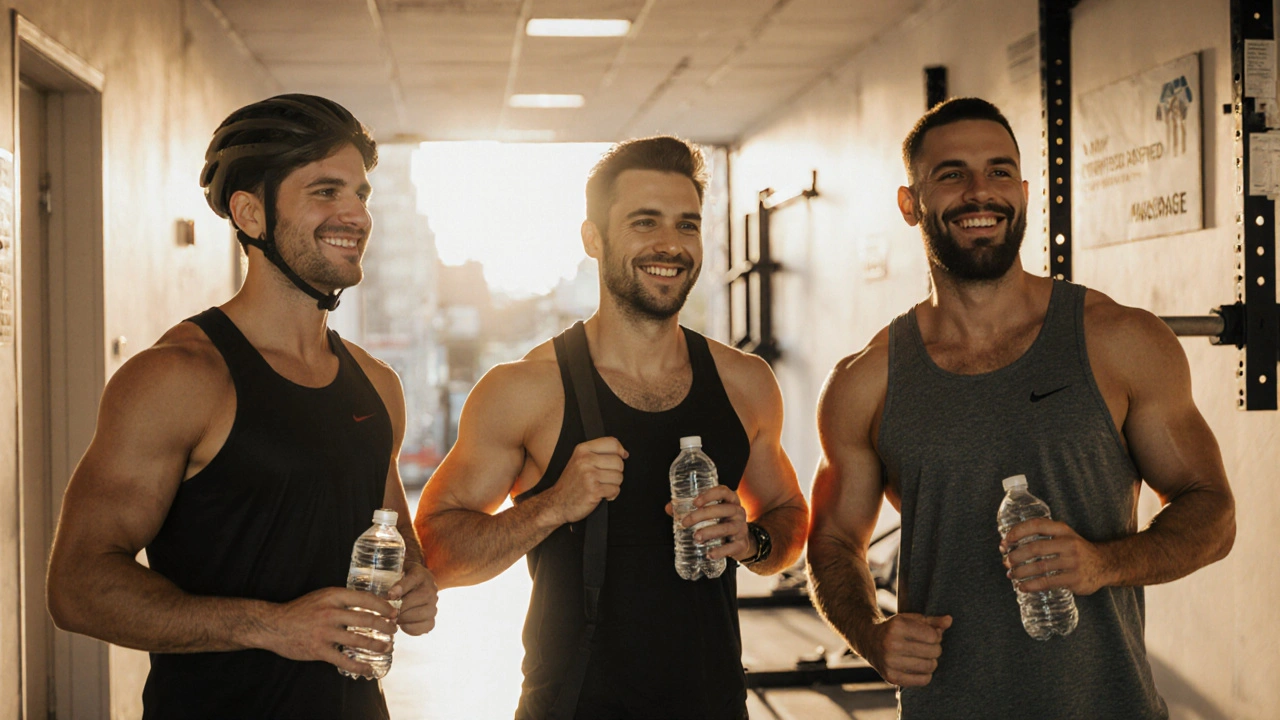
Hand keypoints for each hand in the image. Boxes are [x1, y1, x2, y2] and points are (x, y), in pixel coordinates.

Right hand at [261, 586, 397, 677]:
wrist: (273, 625)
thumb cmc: (300, 610)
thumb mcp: (322, 597)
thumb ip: (342, 599)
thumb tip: (368, 603)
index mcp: (333, 596)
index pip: (365, 599)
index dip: (383, 606)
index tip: (394, 612)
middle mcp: (330, 612)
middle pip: (366, 619)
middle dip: (385, 626)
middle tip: (394, 630)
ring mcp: (325, 632)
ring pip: (359, 639)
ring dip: (377, 644)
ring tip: (387, 647)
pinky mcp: (319, 650)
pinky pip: (344, 660)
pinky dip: (359, 666)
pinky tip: (369, 669)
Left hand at [387, 561, 438, 635]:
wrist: (414, 586)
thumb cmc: (401, 580)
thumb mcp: (395, 573)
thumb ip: (390, 578)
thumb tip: (389, 595)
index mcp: (421, 574)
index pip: (414, 578)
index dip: (402, 587)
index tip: (390, 595)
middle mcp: (431, 588)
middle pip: (423, 596)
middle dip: (403, 607)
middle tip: (389, 612)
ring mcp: (433, 604)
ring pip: (427, 612)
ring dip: (408, 618)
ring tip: (395, 620)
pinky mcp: (431, 618)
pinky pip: (428, 625)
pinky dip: (414, 628)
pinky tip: (403, 626)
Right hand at [545, 437, 626, 524]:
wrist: (556, 503)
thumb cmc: (571, 483)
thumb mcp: (579, 460)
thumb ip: (599, 452)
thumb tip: (624, 452)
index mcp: (582, 450)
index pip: (612, 443)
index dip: (620, 451)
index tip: (621, 457)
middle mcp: (585, 460)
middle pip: (618, 462)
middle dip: (616, 472)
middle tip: (604, 478)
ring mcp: (589, 476)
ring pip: (619, 477)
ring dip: (613, 485)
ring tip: (601, 486)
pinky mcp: (594, 491)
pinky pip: (615, 490)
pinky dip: (611, 495)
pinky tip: (601, 495)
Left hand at [664, 485, 749, 561]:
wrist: (739, 542)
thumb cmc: (720, 522)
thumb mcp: (710, 514)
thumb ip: (690, 509)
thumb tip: (669, 508)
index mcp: (730, 500)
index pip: (723, 491)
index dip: (709, 495)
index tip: (695, 502)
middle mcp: (738, 512)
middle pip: (722, 509)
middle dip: (702, 515)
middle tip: (685, 523)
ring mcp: (741, 528)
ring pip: (727, 528)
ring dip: (710, 532)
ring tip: (696, 538)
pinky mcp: (741, 544)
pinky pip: (732, 547)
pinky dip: (720, 551)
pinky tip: (709, 554)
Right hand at [858, 613, 950, 686]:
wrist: (869, 641)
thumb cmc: (895, 628)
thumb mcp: (911, 620)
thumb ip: (932, 621)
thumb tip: (949, 620)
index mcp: (896, 626)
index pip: (933, 636)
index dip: (936, 636)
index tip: (929, 635)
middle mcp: (891, 644)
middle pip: (933, 651)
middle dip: (935, 649)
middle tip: (928, 647)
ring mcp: (889, 662)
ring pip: (929, 666)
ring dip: (932, 662)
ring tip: (925, 656)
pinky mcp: (890, 677)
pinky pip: (922, 680)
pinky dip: (926, 675)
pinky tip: (919, 666)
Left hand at [1000, 518, 1108, 595]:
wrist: (1105, 564)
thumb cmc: (1076, 550)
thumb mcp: (1064, 536)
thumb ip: (1042, 537)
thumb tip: (1008, 545)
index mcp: (1063, 530)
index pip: (1037, 525)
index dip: (1018, 531)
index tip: (1005, 541)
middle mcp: (1068, 543)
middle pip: (1035, 548)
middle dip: (1016, 556)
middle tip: (1006, 562)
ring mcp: (1073, 562)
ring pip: (1040, 567)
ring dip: (1021, 572)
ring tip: (1011, 575)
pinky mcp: (1075, 579)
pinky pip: (1048, 582)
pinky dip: (1032, 585)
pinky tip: (1022, 587)